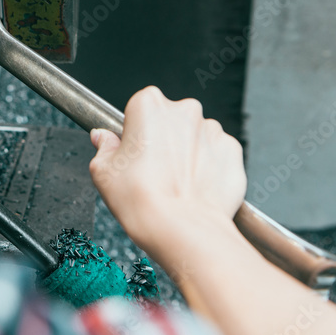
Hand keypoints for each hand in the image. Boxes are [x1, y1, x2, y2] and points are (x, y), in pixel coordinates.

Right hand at [88, 87, 246, 252]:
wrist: (182, 230)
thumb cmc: (142, 200)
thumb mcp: (103, 171)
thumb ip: (104, 147)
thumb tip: (103, 139)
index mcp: (149, 104)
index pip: (139, 107)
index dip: (135, 132)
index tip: (134, 152)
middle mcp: (184, 110)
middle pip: (170, 120)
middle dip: (163, 140)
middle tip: (153, 172)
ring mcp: (212, 130)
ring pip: (196, 137)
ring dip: (187, 153)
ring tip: (175, 185)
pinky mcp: (232, 151)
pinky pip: (218, 155)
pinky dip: (209, 168)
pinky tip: (195, 189)